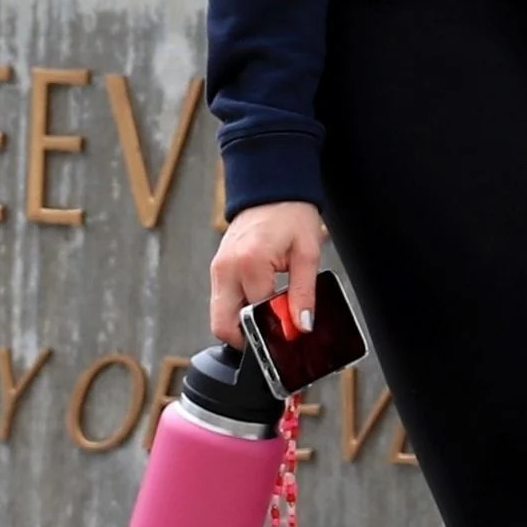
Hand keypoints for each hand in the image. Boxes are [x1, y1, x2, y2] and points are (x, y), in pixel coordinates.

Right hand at [210, 200, 328, 349]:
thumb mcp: (307, 253)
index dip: (274, 329)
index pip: (255, 315)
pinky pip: (222, 300)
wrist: (272, 188)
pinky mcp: (218, 267)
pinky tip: (260, 300)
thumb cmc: (291, 213)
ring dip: (241, 322)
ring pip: (219, 315)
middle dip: (246, 338)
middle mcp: (226, 268)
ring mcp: (218, 268)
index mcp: (249, 263)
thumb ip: (303, 293)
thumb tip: (302, 325)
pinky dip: (238, 307)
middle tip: (271, 335)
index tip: (288, 334)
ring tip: (269, 313)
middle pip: (223, 325)